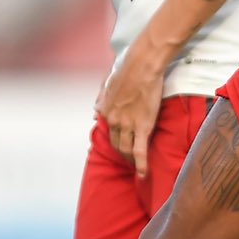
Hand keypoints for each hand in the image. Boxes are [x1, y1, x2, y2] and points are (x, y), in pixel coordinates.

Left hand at [95, 37, 167, 177]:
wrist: (143, 64)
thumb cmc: (128, 68)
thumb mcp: (108, 83)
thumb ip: (102, 98)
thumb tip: (95, 110)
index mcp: (105, 110)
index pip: (109, 131)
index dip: (116, 140)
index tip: (121, 146)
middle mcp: (114, 120)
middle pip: (116, 144)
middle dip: (122, 154)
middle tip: (129, 160)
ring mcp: (128, 125)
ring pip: (126, 150)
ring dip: (130, 161)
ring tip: (137, 167)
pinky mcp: (143, 127)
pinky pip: (140, 150)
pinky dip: (141, 164)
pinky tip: (143, 174)